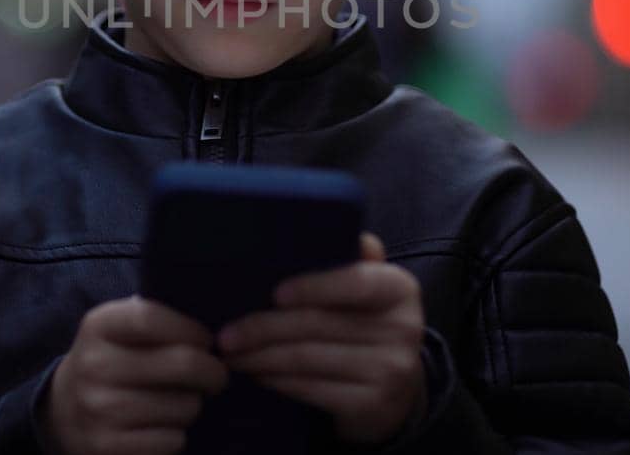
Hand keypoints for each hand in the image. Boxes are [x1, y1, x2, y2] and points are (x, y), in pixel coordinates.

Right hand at [42, 294, 229, 454]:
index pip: (153, 318)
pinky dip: (176, 435)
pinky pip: (172, 440)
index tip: (206, 341)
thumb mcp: (118, 329)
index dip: (191, 329)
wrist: (63, 410)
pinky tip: (161, 426)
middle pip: (183, 363)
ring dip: (193, 405)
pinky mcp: (107, 446)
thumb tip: (214, 330)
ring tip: (179, 400)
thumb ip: (156, 319)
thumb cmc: (111, 362)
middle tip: (216, 375)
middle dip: (213, 371)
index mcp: (98, 326)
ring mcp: (99, 409)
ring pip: (185, 405)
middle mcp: (94, 366)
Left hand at [216, 232, 426, 447]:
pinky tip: (256, 374)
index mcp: (399, 289)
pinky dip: (276, 382)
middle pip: (319, 324)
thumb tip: (332, 224)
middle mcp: (403, 328)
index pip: (356, 281)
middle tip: (226, 334)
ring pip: (308, 359)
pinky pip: (311, 389)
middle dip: (264, 328)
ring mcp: (390, 370)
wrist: (399, 393)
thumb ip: (352, 260)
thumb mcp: (369, 292)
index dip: (314, 286)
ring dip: (261, 357)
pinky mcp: (372, 406)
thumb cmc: (368, 328)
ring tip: (232, 353)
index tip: (274, 293)